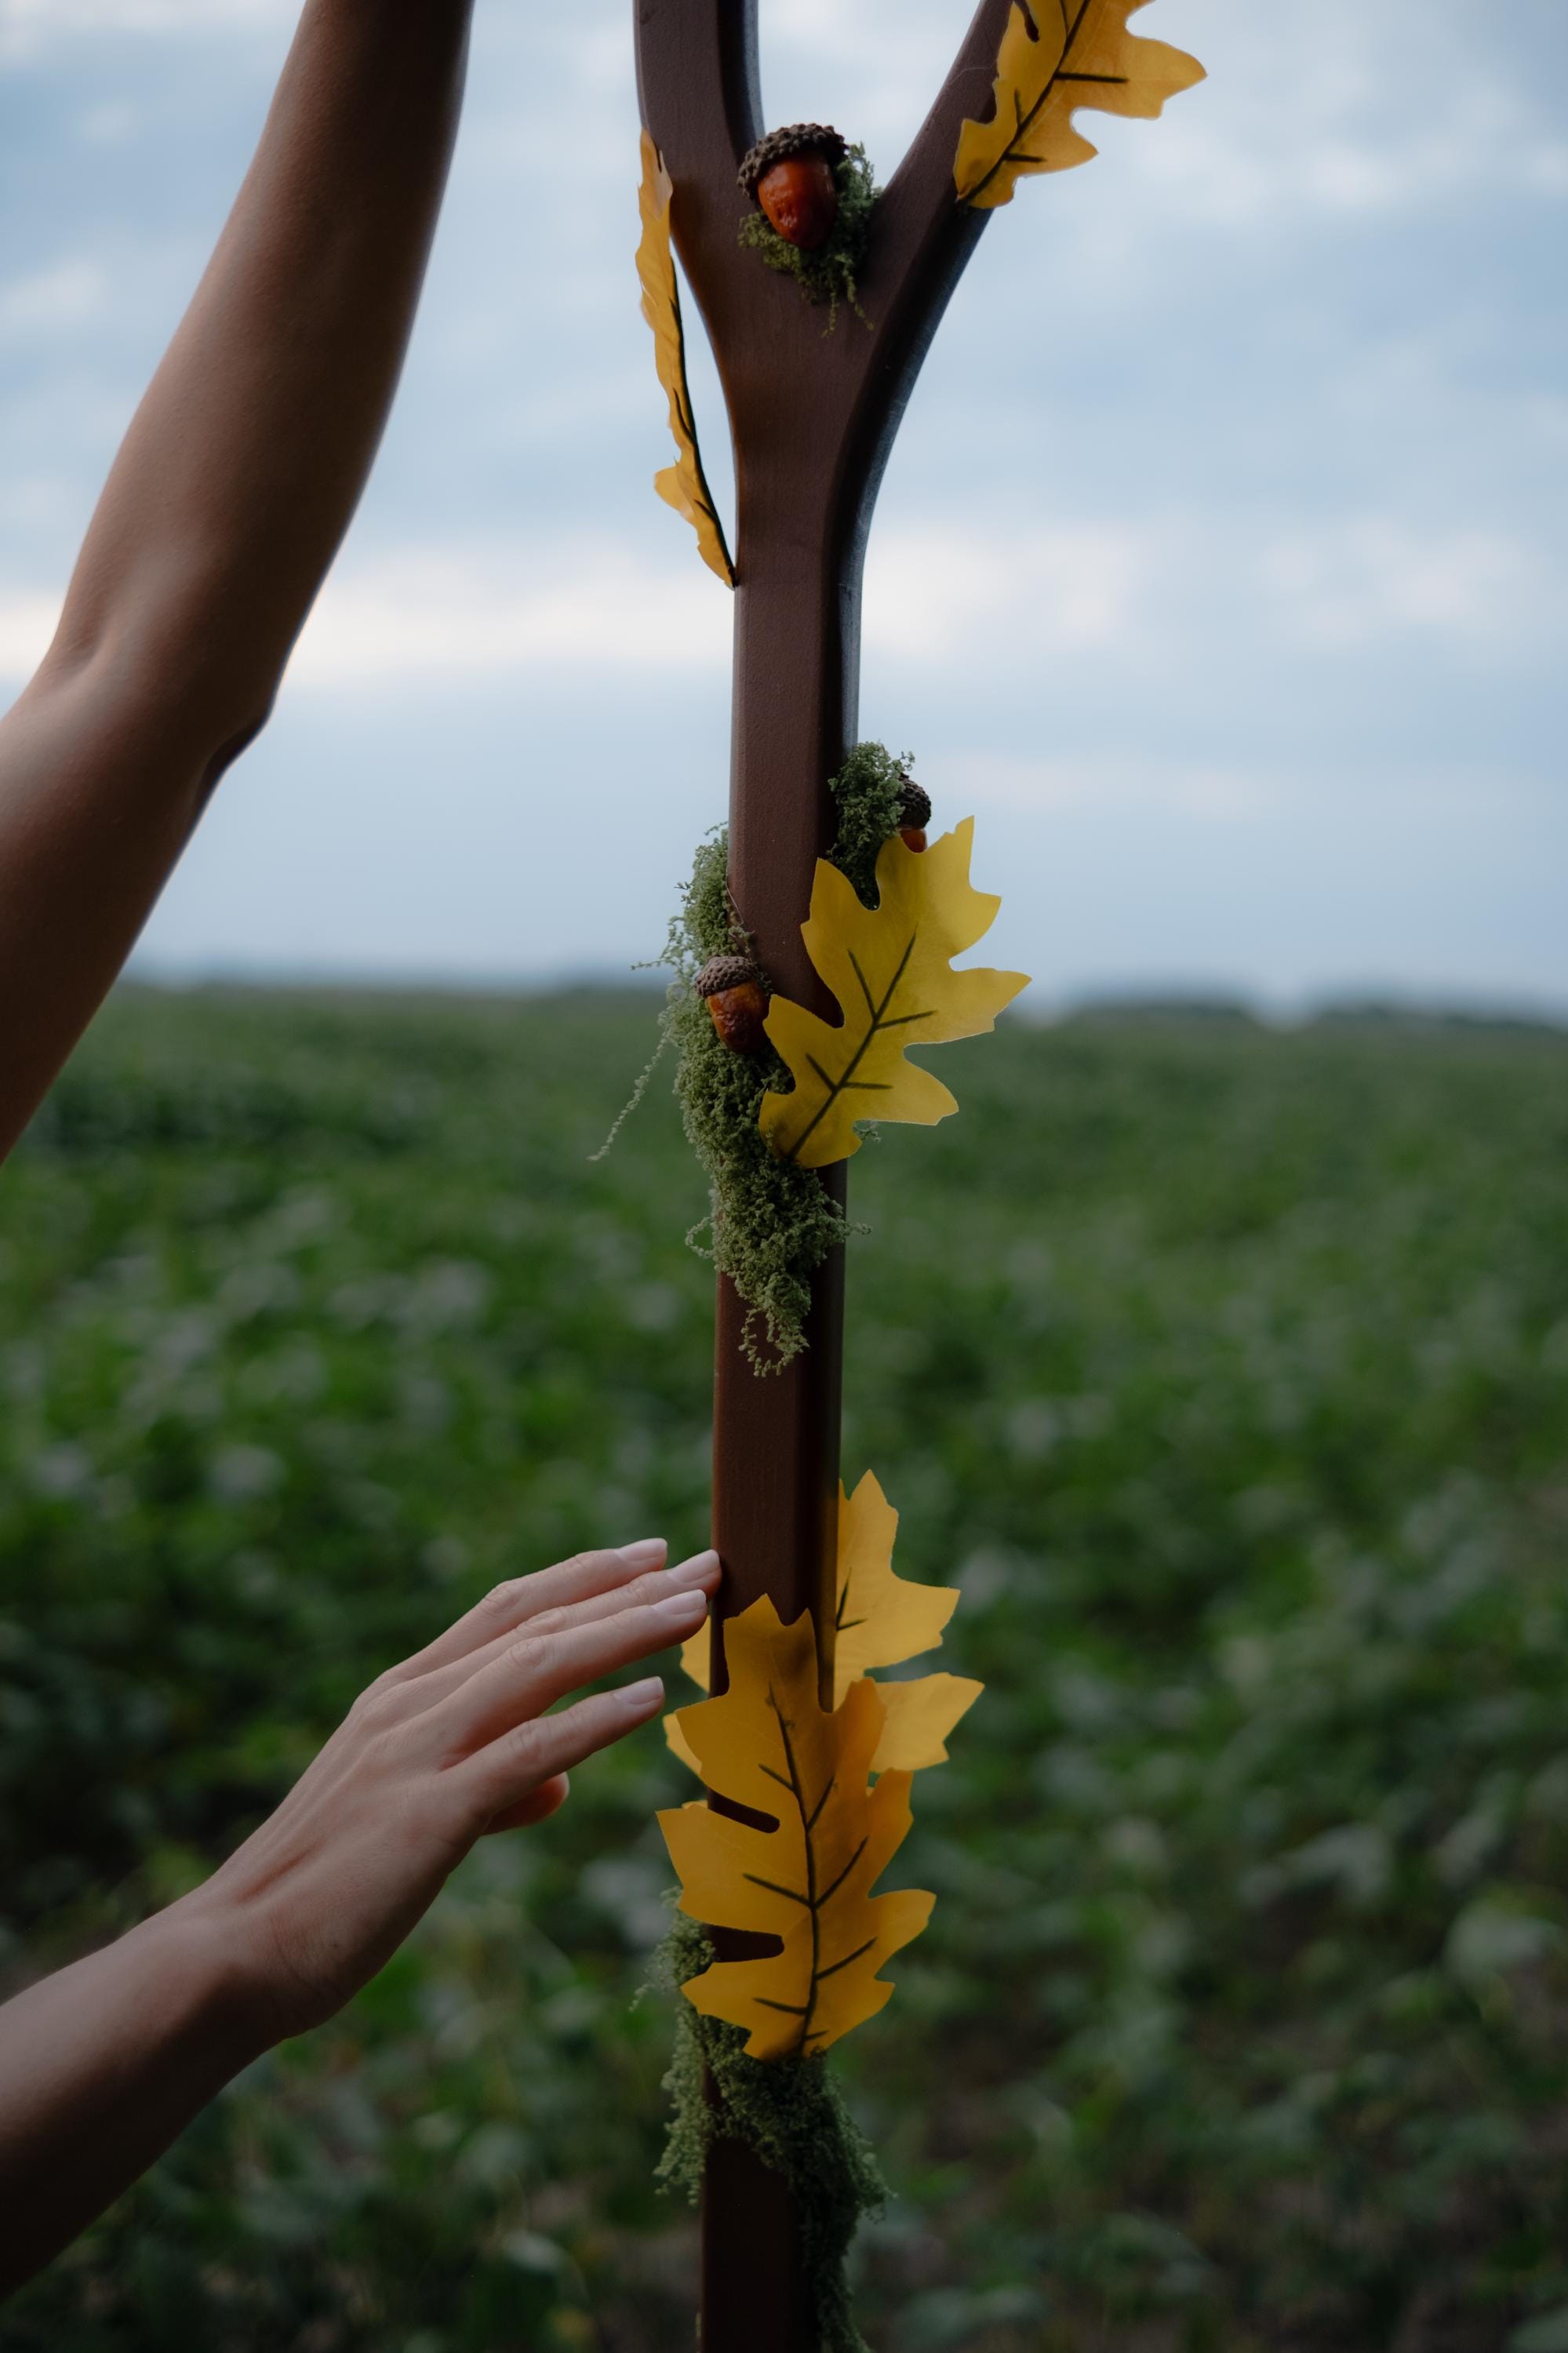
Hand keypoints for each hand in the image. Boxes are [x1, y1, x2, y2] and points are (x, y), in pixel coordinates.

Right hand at [183, 1538, 718, 2038]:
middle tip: (706, 1564)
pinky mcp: (427, 1815)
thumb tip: (560, 1781)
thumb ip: (488, 1791)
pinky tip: (652, 1699)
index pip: (505, 1612)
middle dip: (626, 1590)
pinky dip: (594, 1719)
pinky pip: (526, 1751)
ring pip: (537, 1667)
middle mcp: (408, 1707)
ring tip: (694, 1609)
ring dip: (624, 1631)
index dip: (581, 1578)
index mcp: (400, 1698)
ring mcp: (415, 1754)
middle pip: (535, 1624)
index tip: (651, 1555)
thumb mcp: (409, 1823)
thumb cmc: (323, 1896)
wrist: (235, 1954)